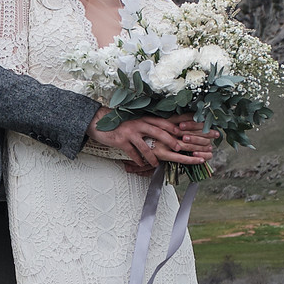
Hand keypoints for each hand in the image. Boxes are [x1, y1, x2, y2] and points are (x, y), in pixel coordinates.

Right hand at [94, 111, 213, 170]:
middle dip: (170, 141)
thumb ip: (146, 125)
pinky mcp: (121, 141)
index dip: (173, 127)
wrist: (99, 122)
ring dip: (152, 157)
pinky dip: (137, 160)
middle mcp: (138, 123)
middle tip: (179, 149)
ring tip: (156, 165)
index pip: (162, 122)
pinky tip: (140, 165)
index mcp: (143, 118)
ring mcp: (130, 132)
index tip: (184, 133)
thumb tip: (159, 133)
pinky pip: (132, 153)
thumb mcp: (134, 121)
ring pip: (145, 146)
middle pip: (158, 132)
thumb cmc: (119, 123)